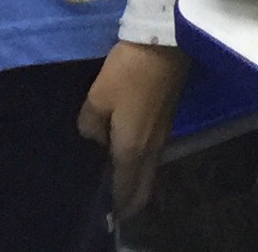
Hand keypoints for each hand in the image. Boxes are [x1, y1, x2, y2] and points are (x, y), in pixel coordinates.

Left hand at [79, 40, 186, 217]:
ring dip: (135, 182)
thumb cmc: (128, 73)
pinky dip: (140, 164)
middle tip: (112, 204)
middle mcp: (151, 149)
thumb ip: (90, 125)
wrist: (165, 42)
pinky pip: (152, 155)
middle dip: (130, 202)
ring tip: (114, 179)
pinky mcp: (167, 119)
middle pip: (143, 188)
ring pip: (149, 172)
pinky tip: (125, 151)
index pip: (125, 191)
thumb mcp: (98, 97)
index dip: (116, 207)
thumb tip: (95, 137)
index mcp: (132, 150)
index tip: (106, 214)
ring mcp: (163, 135)